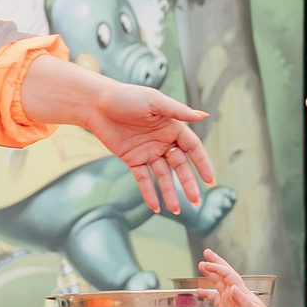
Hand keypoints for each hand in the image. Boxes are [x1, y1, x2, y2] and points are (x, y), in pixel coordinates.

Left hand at [20, 58, 214, 214]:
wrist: (97, 103)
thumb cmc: (126, 96)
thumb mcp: (154, 101)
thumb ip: (178, 111)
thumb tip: (202, 116)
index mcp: (172, 127)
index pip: (193, 148)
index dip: (202, 164)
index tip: (210, 180)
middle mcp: (163, 141)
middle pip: (180, 166)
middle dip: (188, 183)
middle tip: (196, 201)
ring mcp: (148, 152)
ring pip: (163, 176)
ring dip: (170, 192)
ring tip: (177, 210)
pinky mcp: (132, 159)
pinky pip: (143, 179)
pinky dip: (149, 192)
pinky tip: (156, 207)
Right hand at [196, 250, 274, 306]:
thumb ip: (241, 299)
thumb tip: (234, 288)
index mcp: (240, 290)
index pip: (227, 274)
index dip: (217, 268)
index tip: (208, 263)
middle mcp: (234, 292)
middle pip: (223, 273)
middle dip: (215, 262)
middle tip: (207, 253)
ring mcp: (229, 299)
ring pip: (217, 282)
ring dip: (210, 274)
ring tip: (201, 266)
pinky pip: (213, 297)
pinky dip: (206, 293)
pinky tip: (200, 291)